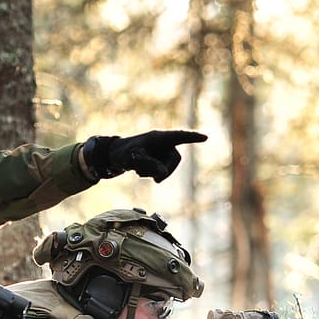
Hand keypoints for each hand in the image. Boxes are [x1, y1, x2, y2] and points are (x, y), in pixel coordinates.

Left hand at [83, 130, 206, 182]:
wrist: (114, 155)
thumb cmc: (123, 153)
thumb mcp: (133, 159)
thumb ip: (148, 165)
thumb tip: (162, 174)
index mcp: (158, 137)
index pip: (179, 137)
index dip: (192, 138)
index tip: (205, 137)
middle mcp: (162, 143)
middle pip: (175, 158)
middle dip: (166, 170)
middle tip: (155, 181)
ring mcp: (160, 151)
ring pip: (168, 166)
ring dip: (155, 172)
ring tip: (139, 172)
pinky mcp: (157, 159)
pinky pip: (162, 170)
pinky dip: (152, 173)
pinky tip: (140, 171)